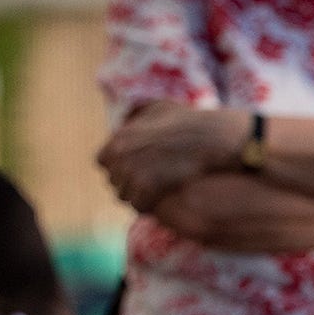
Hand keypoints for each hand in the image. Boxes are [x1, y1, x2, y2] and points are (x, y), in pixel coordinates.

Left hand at [97, 104, 254, 211]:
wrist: (211, 138)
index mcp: (119, 138)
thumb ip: (138, 117)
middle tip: (147, 184)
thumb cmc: (189, 122)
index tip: (132, 169)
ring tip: (154, 194)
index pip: (102, 161)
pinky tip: (161, 201)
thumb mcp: (158, 108)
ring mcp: (132, 172)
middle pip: (113, 180)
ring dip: (137, 196)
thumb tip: (128, 121)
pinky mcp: (148, 188)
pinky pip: (139, 205)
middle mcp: (120, 155)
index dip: (117, 166)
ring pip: (124, 196)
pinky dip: (149, 206)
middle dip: (127, 182)